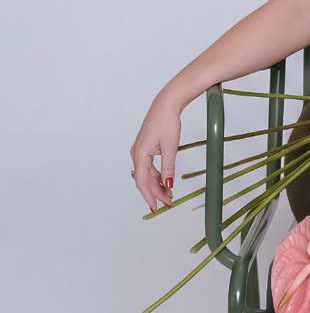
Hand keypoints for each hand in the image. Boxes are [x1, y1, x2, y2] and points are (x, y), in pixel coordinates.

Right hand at [130, 90, 182, 212]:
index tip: (156, 208)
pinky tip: (166, 182)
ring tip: (170, 195)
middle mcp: (137, 153)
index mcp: (140, 153)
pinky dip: (157, 176)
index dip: (149, 196)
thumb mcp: (170, 147)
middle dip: (156, 193)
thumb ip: (168, 168)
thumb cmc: (167, 121)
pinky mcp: (145, 148)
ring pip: (147, 174)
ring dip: (157, 185)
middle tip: (169, 203)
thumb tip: (168, 185)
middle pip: (144, 180)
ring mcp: (140, 151)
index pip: (142, 181)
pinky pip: (149, 167)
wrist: (166, 104)